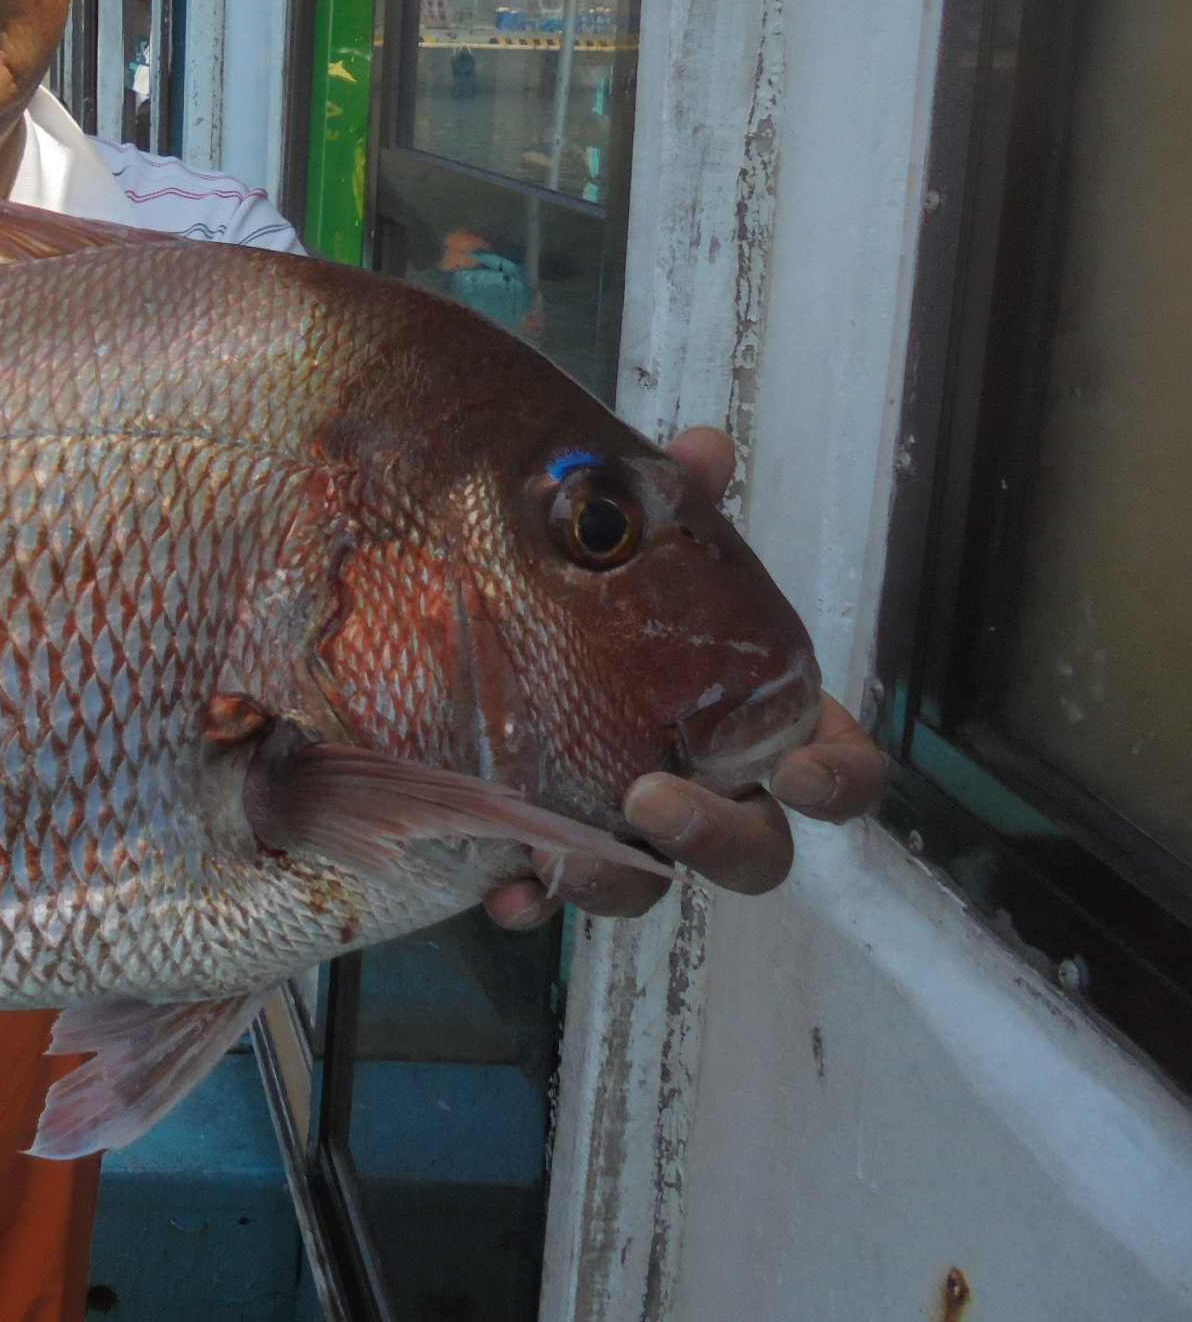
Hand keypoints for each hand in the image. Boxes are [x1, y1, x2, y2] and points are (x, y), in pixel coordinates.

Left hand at [482, 428, 889, 932]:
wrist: (510, 620)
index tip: (798, 771)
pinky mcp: (561, 850)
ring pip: (652, 889)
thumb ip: (678, 508)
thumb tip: (703, 446)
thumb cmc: (618, 599)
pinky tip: (502, 892)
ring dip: (611, 883)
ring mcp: (636, 834)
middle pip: (757, 854)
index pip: (843, 775)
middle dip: (714, 838)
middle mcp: (713, 791)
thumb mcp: (643, 547)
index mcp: (759, 723)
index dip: (836, 782)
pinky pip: (554, 895)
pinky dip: (533, 900)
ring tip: (553, 849)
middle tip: (651, 797)